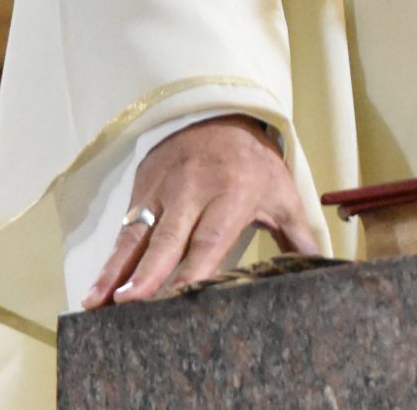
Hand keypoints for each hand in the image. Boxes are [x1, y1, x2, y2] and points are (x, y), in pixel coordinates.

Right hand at [83, 116, 323, 307]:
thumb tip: (322, 268)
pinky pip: (124, 230)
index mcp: (232, 194)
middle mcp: (192, 192)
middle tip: (126, 304)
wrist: (217, 112)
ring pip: (136, 236)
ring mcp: (162, 191)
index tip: (177, 297)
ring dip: (116, 272)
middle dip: (146, 273)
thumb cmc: (253, 162)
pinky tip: (94, 291)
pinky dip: (109, 261)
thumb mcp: (280, 192)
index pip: (210, 237)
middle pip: (167, 238)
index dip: (193, 268)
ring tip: (96, 304)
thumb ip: (297, 234)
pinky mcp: (141, 190)